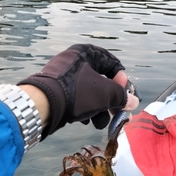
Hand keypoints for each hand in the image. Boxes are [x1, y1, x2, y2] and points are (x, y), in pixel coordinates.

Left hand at [18, 44, 139, 138]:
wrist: (41, 105)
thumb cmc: (76, 93)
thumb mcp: (104, 94)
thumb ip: (121, 97)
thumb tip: (134, 102)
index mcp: (87, 53)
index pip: (113, 64)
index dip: (122, 81)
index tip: (125, 96)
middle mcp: (76, 61)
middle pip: (102, 81)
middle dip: (111, 101)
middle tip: (117, 114)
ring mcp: (66, 76)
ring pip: (91, 92)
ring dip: (100, 109)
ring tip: (99, 123)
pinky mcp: (59, 91)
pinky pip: (79, 98)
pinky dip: (86, 109)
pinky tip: (86, 121)